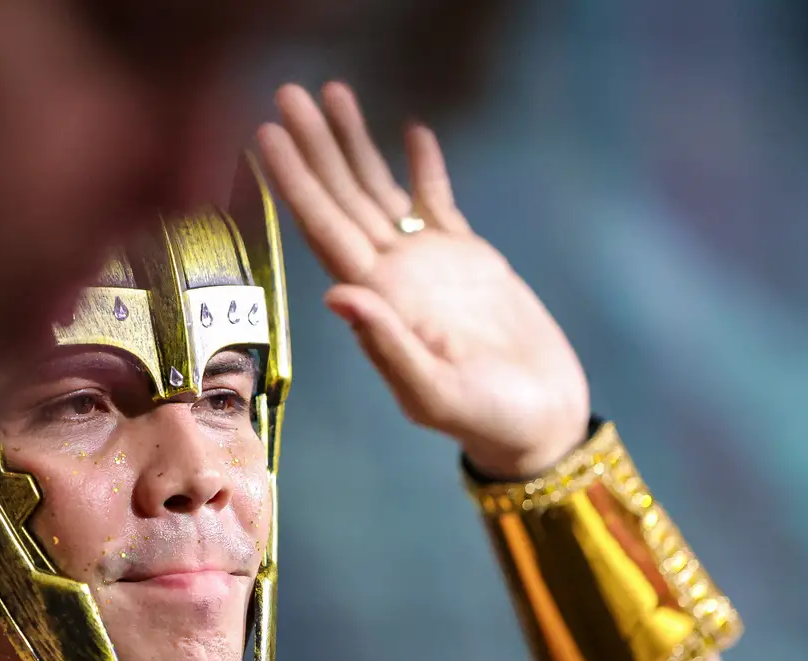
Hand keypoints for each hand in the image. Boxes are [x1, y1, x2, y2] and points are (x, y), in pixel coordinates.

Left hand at [258, 83, 590, 477]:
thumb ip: (388, 347)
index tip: (269, 136)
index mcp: (379, 301)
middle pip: (342, 198)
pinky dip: (425, 167)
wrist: (539, 421)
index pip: (324, 231)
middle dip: (315, 147)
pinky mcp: (469, 259)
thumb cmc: (488, 420)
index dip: (296, 183)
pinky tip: (411, 132)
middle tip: (286, 92)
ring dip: (353, 144)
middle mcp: (392, 276)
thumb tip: (337, 294)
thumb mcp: (436, 393)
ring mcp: (428, 265)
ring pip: (379, 191)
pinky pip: (436, 202)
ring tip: (332, 93)